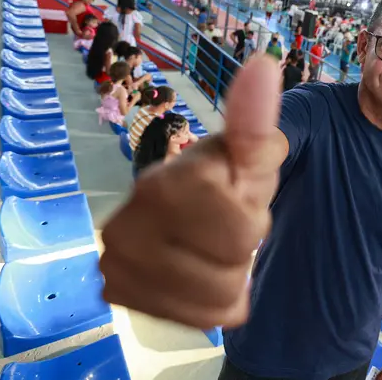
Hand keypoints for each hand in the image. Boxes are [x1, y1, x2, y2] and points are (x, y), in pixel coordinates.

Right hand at [100, 57, 281, 328]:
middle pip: (232, 263)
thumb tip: (263, 63)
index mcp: (162, 186)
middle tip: (222, 220)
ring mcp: (118, 265)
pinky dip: (214, 300)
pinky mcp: (122, 295)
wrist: (185, 208)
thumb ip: (255, 118)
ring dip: (230, 274)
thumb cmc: (224, 174)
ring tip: (210, 245)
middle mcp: (125, 228)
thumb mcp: (249, 153)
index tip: (231, 191)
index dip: (251, 212)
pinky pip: (202, 318)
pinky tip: (198, 271)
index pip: (245, 230)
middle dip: (242, 242)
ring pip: (219, 298)